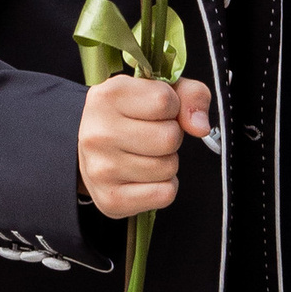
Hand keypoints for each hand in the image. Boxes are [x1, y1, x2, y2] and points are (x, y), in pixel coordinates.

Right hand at [77, 74, 213, 218]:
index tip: (156, 112)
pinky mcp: (111, 200)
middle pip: (169, 138)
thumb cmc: (128, 119)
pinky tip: (144, 177)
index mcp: (107, 96)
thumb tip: (200, 127)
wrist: (90, 152)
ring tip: (145, 155)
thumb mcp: (159, 91)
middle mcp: (98, 133)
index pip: (165, 101)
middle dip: (171, 138)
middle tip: (151, 137)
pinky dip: (163, 187)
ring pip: (168, 168)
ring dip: (166, 162)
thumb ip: (190, 95)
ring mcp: (101, 169)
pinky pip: (164, 194)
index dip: (172, 108)